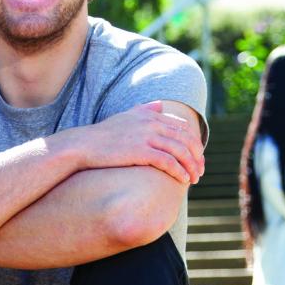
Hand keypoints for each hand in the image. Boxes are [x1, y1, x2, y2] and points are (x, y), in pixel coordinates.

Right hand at [75, 101, 203, 184]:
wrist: (83, 145)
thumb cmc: (104, 134)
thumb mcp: (126, 116)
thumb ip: (145, 110)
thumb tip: (159, 105)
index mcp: (151, 115)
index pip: (182, 128)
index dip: (194, 142)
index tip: (198, 157)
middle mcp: (152, 123)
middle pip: (185, 139)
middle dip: (197, 156)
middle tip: (200, 171)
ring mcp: (147, 137)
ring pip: (180, 151)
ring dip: (191, 166)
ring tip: (194, 179)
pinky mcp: (141, 151)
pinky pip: (168, 162)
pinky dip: (179, 171)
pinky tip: (182, 180)